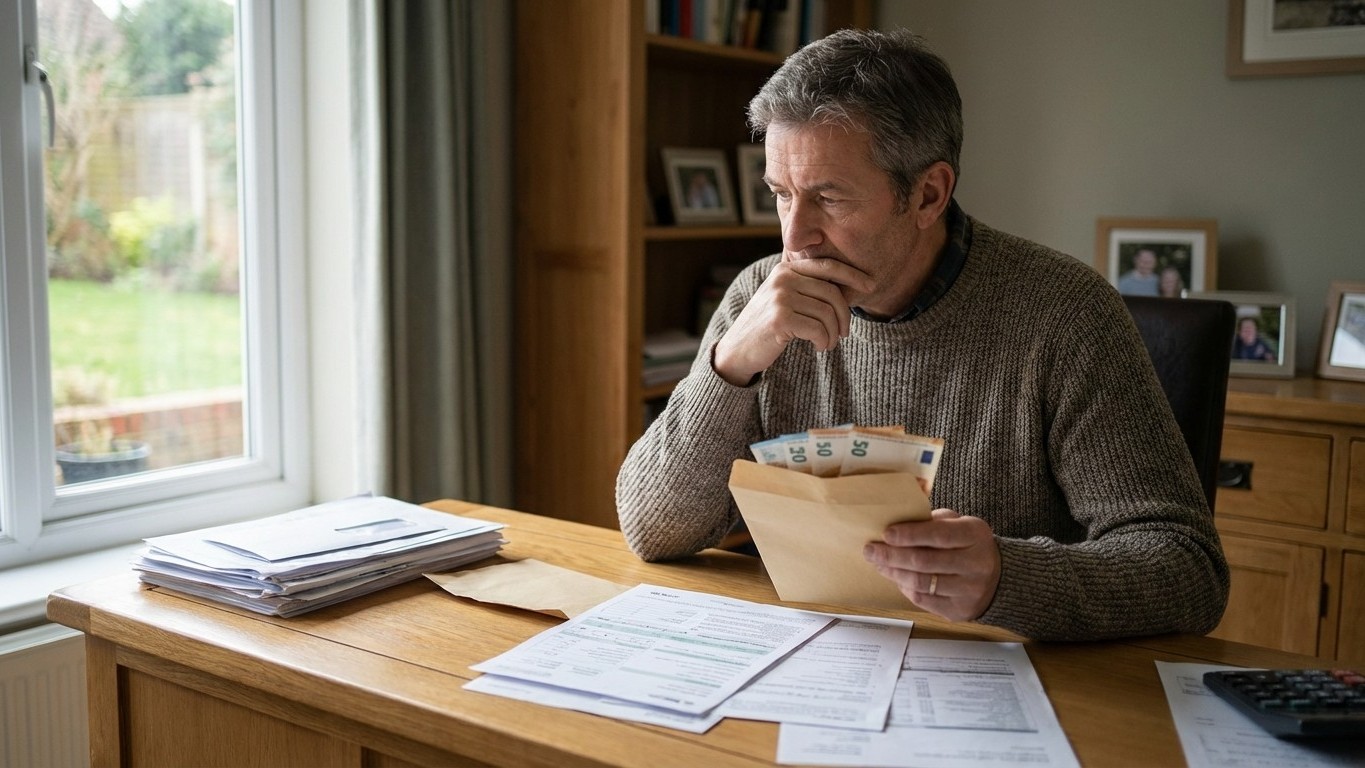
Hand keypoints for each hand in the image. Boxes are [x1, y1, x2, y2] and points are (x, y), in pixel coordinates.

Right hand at [712, 258, 873, 385]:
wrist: (738, 349)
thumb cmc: (767, 326)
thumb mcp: (784, 298)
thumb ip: (808, 287)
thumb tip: (849, 287)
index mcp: (786, 269)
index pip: (827, 266)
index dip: (852, 275)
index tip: (871, 286)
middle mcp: (782, 278)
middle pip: (831, 293)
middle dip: (844, 316)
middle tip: (844, 333)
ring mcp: (780, 297)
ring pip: (827, 313)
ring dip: (833, 333)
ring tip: (828, 343)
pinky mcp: (780, 318)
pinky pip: (818, 329)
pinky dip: (824, 341)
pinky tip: (819, 347)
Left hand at [862, 509, 1000, 621]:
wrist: (998, 578)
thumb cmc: (969, 545)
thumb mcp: (959, 524)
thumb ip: (933, 521)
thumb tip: (897, 524)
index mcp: (975, 535)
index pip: (938, 535)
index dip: (909, 535)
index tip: (886, 533)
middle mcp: (976, 564)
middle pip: (924, 561)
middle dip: (892, 555)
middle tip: (870, 550)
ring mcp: (970, 590)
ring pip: (920, 583)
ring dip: (893, 572)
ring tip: (879, 563)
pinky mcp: (960, 610)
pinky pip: (924, 600)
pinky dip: (905, 588)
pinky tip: (896, 578)